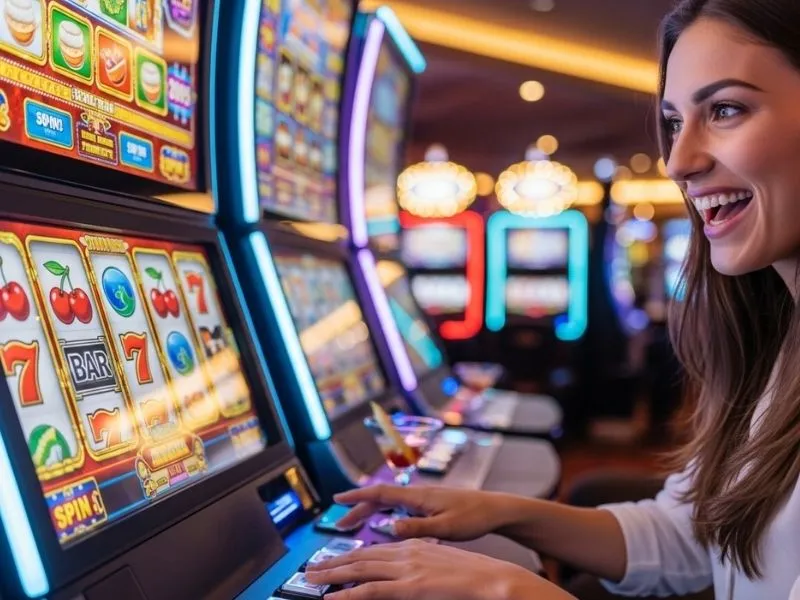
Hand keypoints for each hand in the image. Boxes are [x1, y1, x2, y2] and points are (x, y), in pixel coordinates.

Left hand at [305, 539, 573, 599]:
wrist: (497, 579)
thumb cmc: (477, 577)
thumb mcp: (444, 566)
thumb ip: (424, 568)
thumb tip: (412, 579)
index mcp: (416, 546)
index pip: (376, 550)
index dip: (352, 556)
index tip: (335, 561)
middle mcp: (408, 552)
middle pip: (362, 556)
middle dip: (334, 562)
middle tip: (312, 569)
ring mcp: (408, 568)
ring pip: (361, 570)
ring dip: (333, 574)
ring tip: (312, 579)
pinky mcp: (412, 586)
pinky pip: (373, 591)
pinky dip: (349, 594)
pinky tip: (333, 599)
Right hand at [332, 484, 509, 540]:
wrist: (495, 509)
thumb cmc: (474, 517)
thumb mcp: (446, 527)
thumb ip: (418, 528)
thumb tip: (389, 528)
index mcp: (418, 497)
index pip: (380, 492)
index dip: (357, 496)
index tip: (337, 499)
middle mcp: (418, 495)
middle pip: (380, 498)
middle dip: (358, 508)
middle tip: (339, 523)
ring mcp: (423, 500)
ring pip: (388, 503)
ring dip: (369, 512)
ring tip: (354, 525)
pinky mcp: (429, 506)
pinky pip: (399, 508)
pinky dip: (384, 515)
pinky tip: (381, 526)